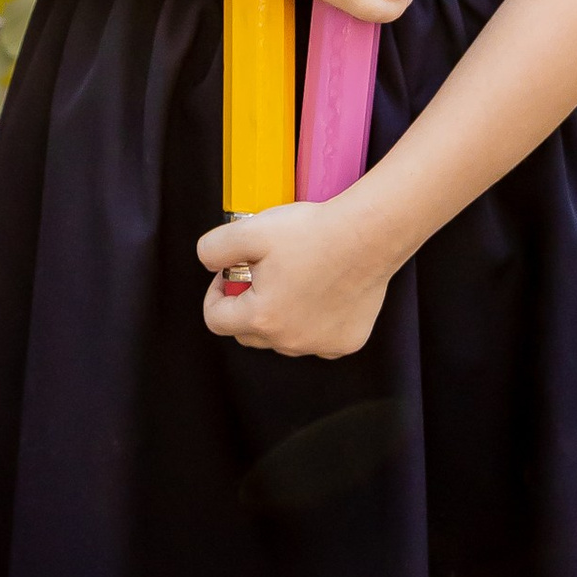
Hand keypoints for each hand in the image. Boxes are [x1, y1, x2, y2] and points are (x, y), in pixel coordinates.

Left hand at [197, 183, 402, 359]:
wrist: (368, 235)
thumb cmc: (313, 233)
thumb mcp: (249, 230)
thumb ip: (214, 248)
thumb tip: (207, 262)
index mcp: (261, 318)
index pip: (216, 320)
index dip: (216, 293)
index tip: (229, 274)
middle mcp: (289, 341)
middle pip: (249, 333)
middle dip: (247, 305)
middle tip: (262, 273)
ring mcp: (320, 345)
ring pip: (284, 338)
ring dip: (281, 316)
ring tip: (294, 279)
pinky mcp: (346, 342)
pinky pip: (318, 339)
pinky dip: (315, 323)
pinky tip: (322, 293)